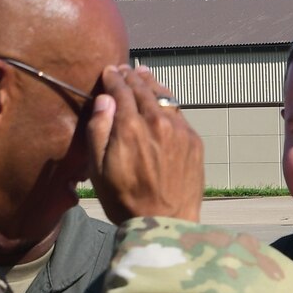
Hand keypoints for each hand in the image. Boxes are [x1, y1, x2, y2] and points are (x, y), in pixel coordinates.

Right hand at [86, 64, 203, 223]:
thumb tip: (105, 100)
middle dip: (132, 77)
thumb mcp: (98, 168)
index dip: (113, 78)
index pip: (121, 90)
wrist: (166, 223)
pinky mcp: (194, 142)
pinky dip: (168, 102)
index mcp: (130, 127)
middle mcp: (158, 122)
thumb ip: (98, 129)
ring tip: (144, 75)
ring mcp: (180, 131)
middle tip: (125, 69)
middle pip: (143, 89)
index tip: (109, 72)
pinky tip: (163, 100)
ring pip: (164, 97)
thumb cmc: (125, 200)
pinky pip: (179, 113)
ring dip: (152, 84)